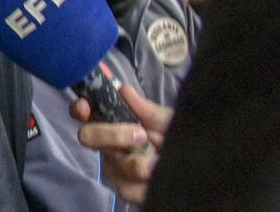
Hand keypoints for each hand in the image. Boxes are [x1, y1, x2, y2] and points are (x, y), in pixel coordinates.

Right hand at [70, 84, 172, 204]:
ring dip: (136, 162)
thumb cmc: (175, 138)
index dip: (80, 108)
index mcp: (113, 125)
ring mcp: (116, 170)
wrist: (199, 165)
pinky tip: (157, 176)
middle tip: (141, 135)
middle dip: (111, 134)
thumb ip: (145, 109)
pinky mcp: (128, 191)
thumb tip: (122, 89)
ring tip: (158, 161)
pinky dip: (145, 184)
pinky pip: (127, 189)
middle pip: (89, 137)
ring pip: (111, 166)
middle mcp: (108, 147)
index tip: (85, 106)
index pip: (85, 114)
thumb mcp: (166, 121)